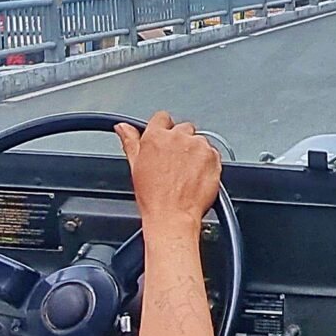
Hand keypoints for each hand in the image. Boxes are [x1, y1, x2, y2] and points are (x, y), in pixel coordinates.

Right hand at [116, 112, 220, 246]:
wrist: (173, 216)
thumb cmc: (154, 197)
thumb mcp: (135, 167)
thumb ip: (130, 141)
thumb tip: (122, 127)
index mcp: (156, 137)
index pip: (162, 118)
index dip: (163, 130)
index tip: (165, 143)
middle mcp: (178, 137)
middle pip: (183, 129)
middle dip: (181, 142)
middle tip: (176, 164)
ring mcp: (198, 146)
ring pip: (199, 141)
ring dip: (195, 152)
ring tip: (187, 173)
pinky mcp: (213, 157)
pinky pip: (213, 153)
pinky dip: (208, 162)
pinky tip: (198, 176)